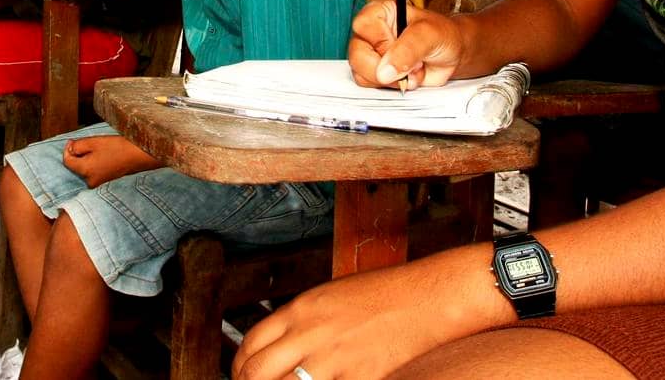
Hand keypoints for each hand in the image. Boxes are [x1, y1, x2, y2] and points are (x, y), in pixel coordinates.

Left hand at [61, 134, 159, 188]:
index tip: (72, 141)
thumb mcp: (93, 142)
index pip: (67, 161)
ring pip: (84, 169)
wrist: (137, 156)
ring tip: (98, 150)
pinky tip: (103, 157)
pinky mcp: (104, 182)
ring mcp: (97, 183)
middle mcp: (89, 181)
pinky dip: (94, 164)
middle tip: (88, 144)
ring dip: (86, 159)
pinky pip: (93, 173)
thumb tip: (69, 148)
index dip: (67, 149)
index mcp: (85, 170)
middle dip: (78, 155)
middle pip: (76, 166)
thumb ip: (77, 145)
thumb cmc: (117, 147)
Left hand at [232, 262, 474, 378]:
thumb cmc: (383, 293)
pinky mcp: (358, 378)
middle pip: (257, 372)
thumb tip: (280, 346)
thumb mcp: (330, 296)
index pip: (250, 344)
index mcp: (300, 309)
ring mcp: (332, 359)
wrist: (425, 298)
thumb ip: (302, 320)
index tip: (241, 376)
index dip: (239, 367)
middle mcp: (310, 333)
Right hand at [347, 0, 465, 89]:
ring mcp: (371, 53)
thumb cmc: (442, 35)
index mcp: (380, 12)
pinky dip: (392, 86)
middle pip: (357, 54)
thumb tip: (384, 71)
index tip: (400, 47)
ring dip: (391, 79)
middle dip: (385, 68)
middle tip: (410, 66)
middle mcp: (371, 32)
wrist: (453, 54)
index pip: (363, 26)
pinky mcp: (376, 72)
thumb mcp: (429, 35)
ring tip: (412, 69)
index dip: (381, 41)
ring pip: (360, 73)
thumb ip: (407, 50)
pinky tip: (408, 77)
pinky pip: (370, 84)